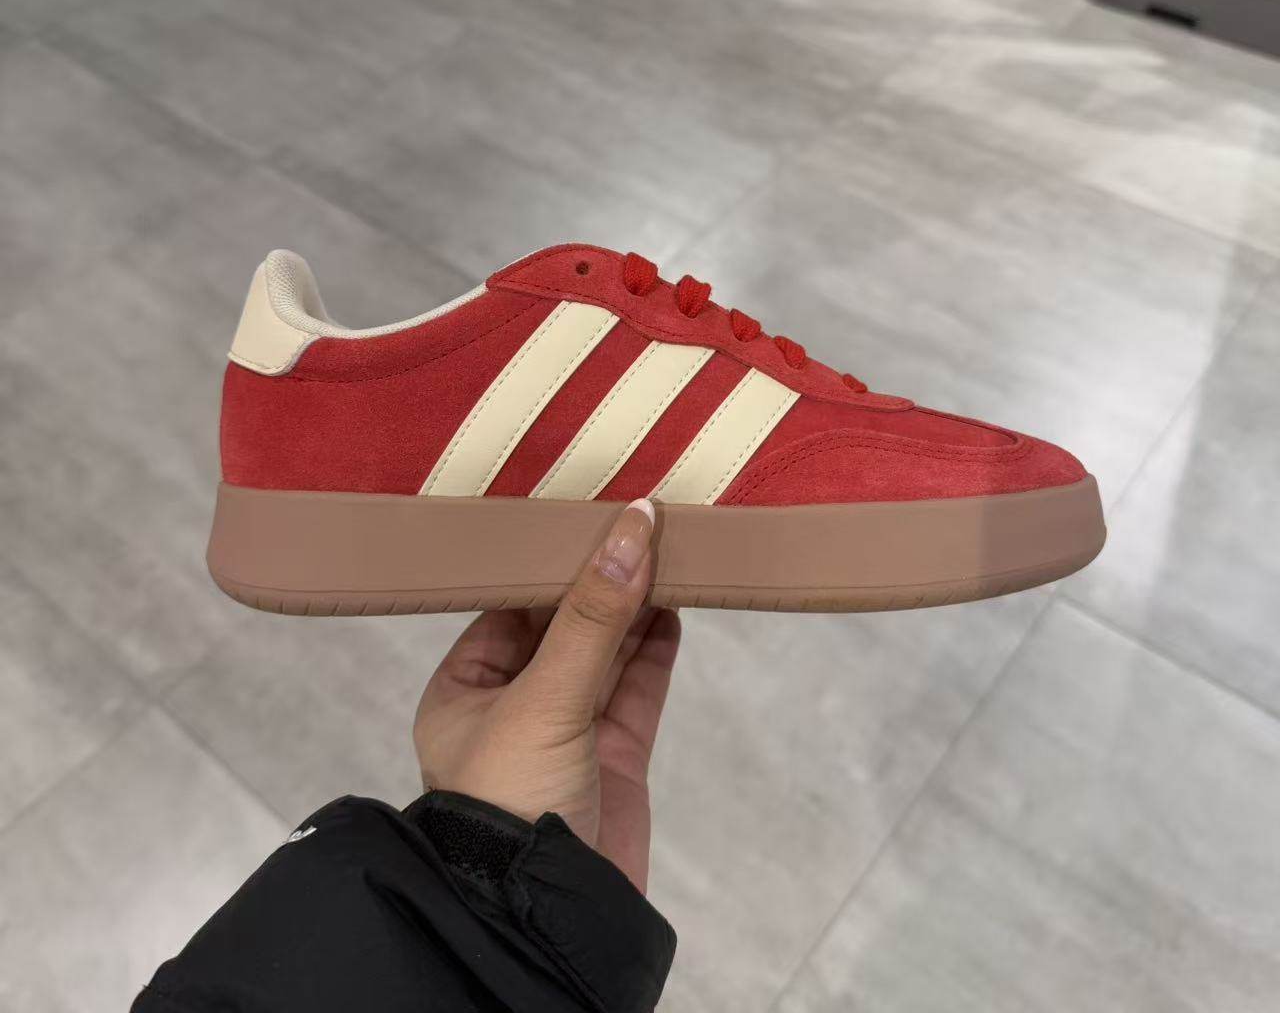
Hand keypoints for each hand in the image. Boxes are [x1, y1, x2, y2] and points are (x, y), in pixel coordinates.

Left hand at [413, 499, 679, 891]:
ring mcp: (566, 733)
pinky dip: (655, 650)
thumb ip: (593, 615)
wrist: (544, 916)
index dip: (552, 562)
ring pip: (606, 654)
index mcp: (466, 688)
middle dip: (601, 580)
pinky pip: (636, 691)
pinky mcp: (612, 759)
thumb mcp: (545, 696)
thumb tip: (632, 529)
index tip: (590, 515)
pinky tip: (672, 608)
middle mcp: (513, 706)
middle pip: (564, 626)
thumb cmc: (507, 804)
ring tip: (667, 552)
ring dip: (635, 608)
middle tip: (640, 524)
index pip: (511, 606)